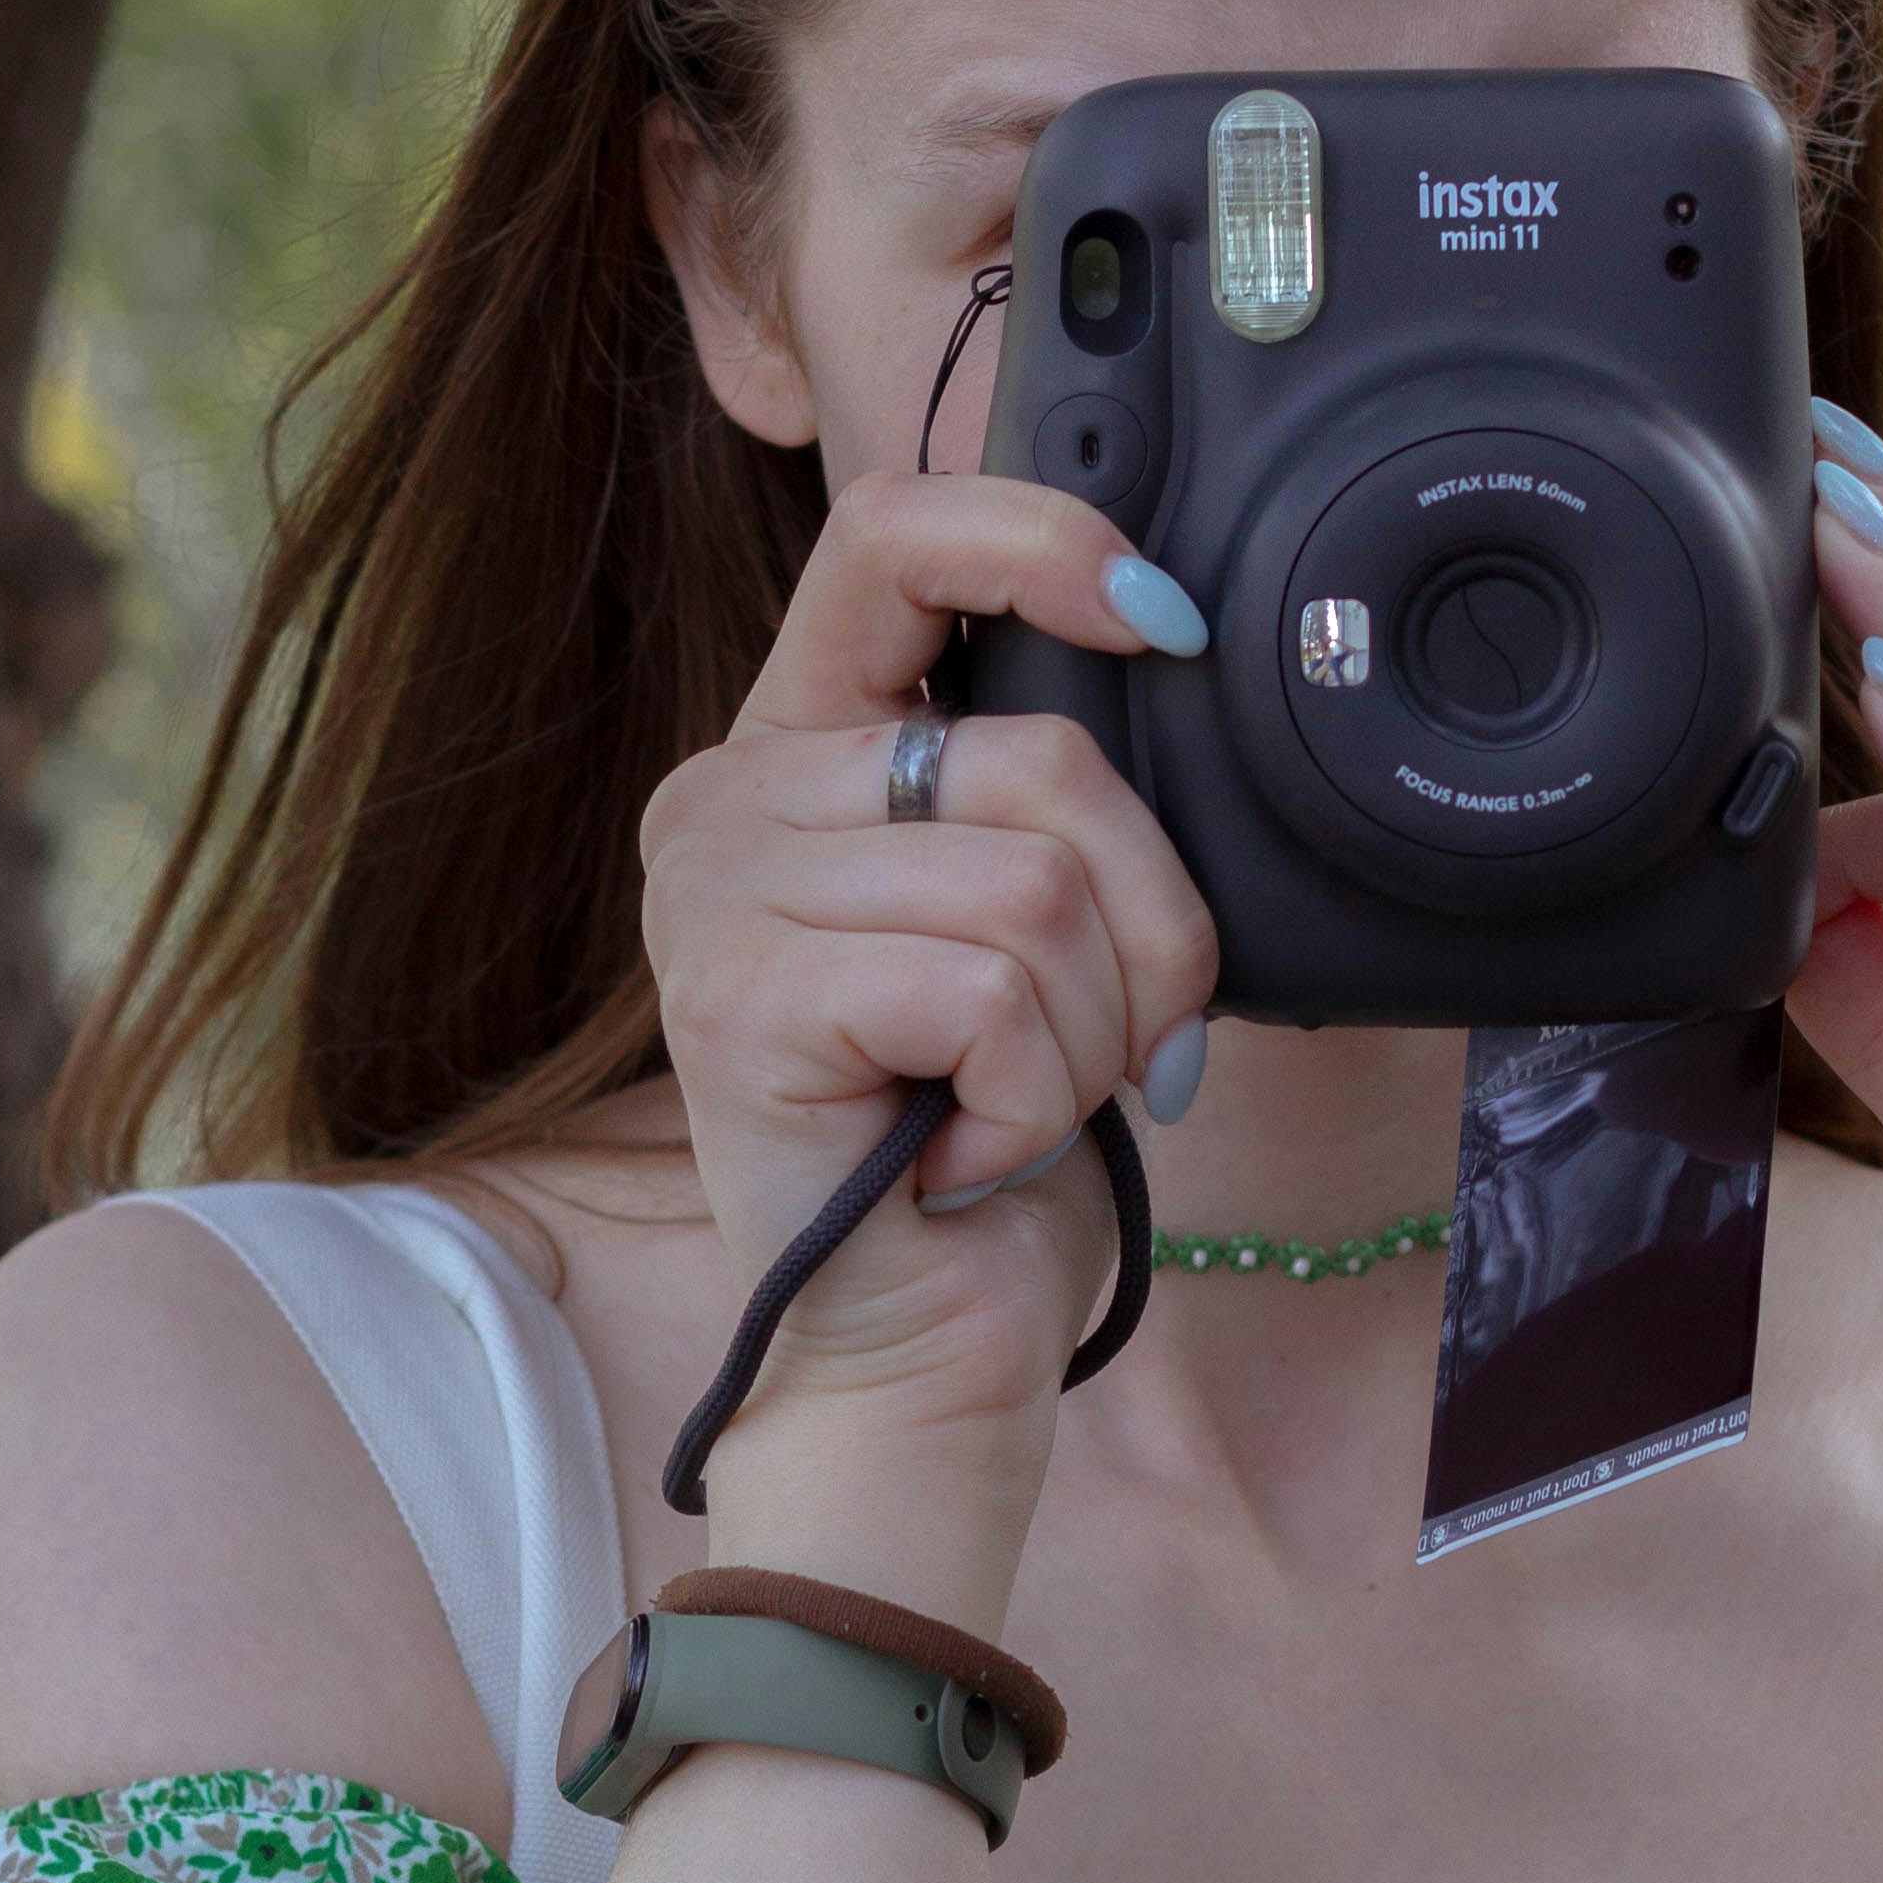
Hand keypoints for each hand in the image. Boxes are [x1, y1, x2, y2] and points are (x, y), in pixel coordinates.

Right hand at [640, 474, 1219, 1452]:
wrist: (914, 1350)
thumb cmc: (987, 1137)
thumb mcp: (1032, 921)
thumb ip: (1051, 793)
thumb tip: (1168, 650)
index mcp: (802, 747)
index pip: (892, 533)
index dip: (1043, 541)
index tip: (1163, 622)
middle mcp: (730, 797)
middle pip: (1044, 759)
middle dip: (1151, 923)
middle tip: (1115, 1042)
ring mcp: (714, 894)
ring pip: (1037, 886)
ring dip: (1093, 1034)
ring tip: (1023, 1106)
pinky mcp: (737, 1002)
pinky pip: (987, 993)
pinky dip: (1031, 1098)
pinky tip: (968, 1154)